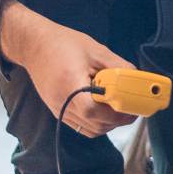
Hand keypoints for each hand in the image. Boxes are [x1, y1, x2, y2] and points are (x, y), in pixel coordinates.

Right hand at [0, 0, 134, 136]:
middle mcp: (61, 100)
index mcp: (70, 83)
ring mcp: (57, 109)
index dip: (115, 113)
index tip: (131, 108)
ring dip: (108, 124)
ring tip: (121, 110)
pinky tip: (105, 110)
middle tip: (133, 109)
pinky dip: (97, 123)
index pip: (92, 110)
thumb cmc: (64, 44)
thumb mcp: (96, 50)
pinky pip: (81, 126)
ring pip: (89, 129)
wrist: (34, 45)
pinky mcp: (57, 111)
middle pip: (94, 124)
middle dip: (117, 120)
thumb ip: (118, 66)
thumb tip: (137, 79)